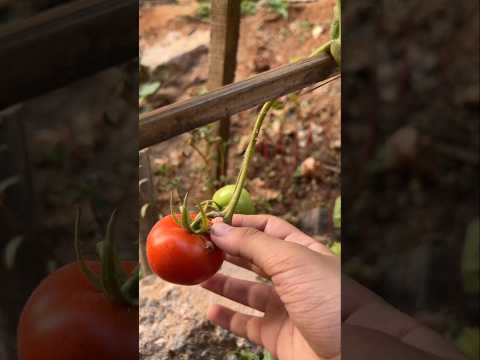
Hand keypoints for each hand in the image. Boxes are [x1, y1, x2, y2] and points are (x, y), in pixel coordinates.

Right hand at [201, 214, 339, 359]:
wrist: (354, 353)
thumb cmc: (329, 298)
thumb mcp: (291, 260)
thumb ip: (252, 243)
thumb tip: (218, 228)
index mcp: (301, 251)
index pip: (268, 228)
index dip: (242, 223)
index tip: (214, 222)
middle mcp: (293, 276)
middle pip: (255, 258)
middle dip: (229, 251)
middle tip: (201, 247)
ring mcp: (285, 307)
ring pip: (248, 291)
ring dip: (224, 283)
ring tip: (200, 275)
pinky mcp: (278, 335)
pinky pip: (247, 324)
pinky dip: (228, 317)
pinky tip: (212, 310)